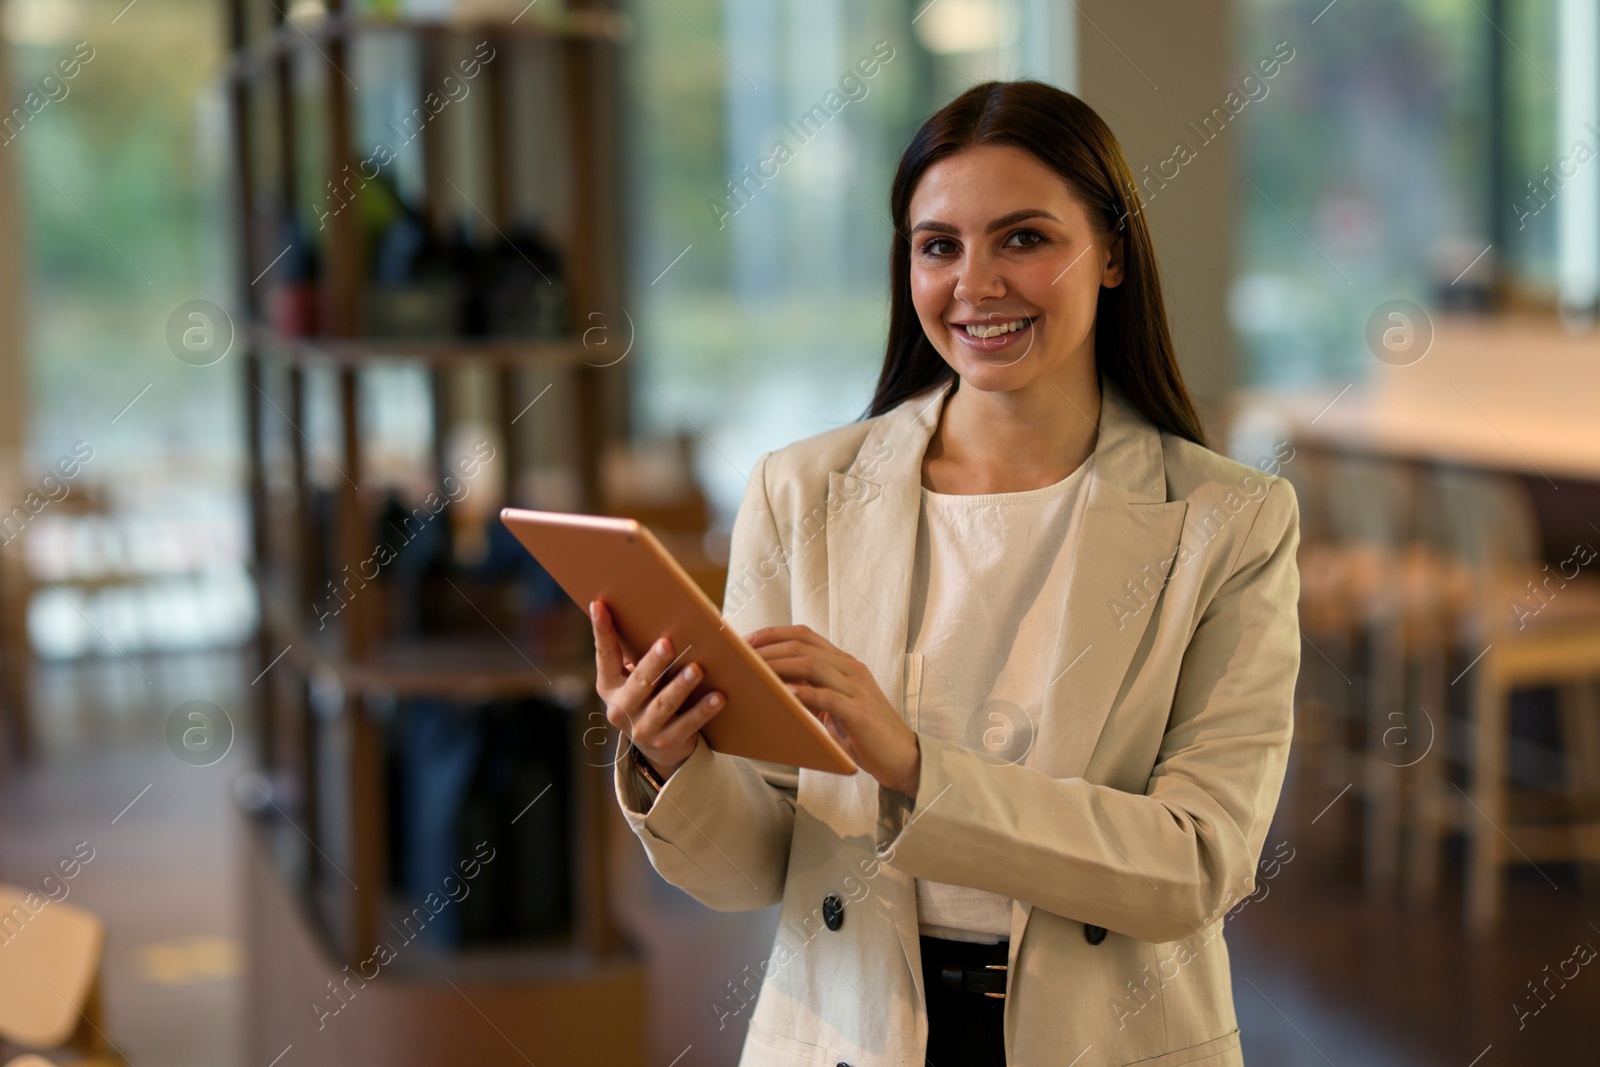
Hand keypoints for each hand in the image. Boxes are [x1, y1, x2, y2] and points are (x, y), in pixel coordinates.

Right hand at [590, 599, 725, 779]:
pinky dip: (703, 710)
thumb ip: (640, 653)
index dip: (602, 631)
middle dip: (653, 663)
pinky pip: (687, 725)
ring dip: (681, 687)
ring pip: (664, 705)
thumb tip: (661, 610)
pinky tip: (719, 696)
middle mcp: (620, 709)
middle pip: (639, 683)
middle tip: (667, 643)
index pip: (605, 655)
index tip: (599, 605)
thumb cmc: (651, 695)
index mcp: (609, 686)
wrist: (658, 745)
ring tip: (697, 669)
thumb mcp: (638, 677)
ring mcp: (642, 729)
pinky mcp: (666, 743)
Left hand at [746, 624, 920, 797]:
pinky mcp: (860, 713)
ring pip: (812, 665)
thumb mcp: (833, 705)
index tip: (744, 641)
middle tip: (740, 657)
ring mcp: (857, 688)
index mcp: (843, 663)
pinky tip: (784, 694)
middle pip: (803, 646)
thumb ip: (811, 691)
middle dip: (767, 649)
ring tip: (754, 672)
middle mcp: (850, 669)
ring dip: (779, 666)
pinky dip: (804, 693)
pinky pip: (828, 697)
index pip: (804, 634)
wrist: (902, 756)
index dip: (772, 633)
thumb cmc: (862, 733)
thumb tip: (771, 688)